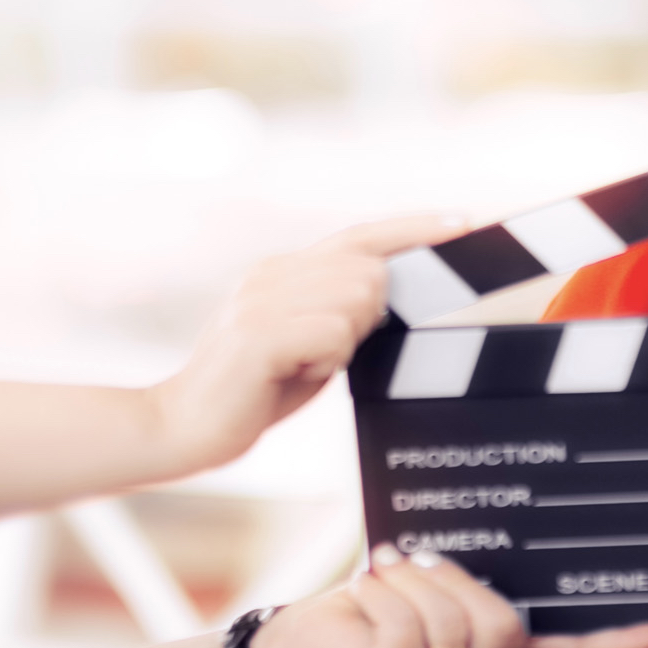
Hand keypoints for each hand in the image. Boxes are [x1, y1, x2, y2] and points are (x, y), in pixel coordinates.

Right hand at [148, 215, 468, 471]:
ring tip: (303, 363)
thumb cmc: (253, 390)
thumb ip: (341, 312)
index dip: (415, 227)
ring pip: (359, 299)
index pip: (362, 235)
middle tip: (324, 353)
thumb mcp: (307, 341)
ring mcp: (262, 298)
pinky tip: (292, 373)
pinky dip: (328, 361)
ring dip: (346, 342)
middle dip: (369, 319)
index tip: (466, 220)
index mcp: (284, 269)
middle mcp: (273, 273)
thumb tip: (386, 290)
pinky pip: (335, 334)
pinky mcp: (259, 331)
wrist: (180, 427)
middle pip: (372, 272)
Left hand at [248, 544, 647, 647]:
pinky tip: (367, 585)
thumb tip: (512, 540)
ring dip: (409, 578)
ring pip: (451, 618)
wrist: (297, 646)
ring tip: (384, 573)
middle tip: (420, 562)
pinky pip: (406, 619)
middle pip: (504, 624)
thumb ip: (473, 583)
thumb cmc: (369, 611)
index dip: (617, 639)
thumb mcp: (433, 591)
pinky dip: (382, 586)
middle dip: (458, 580)